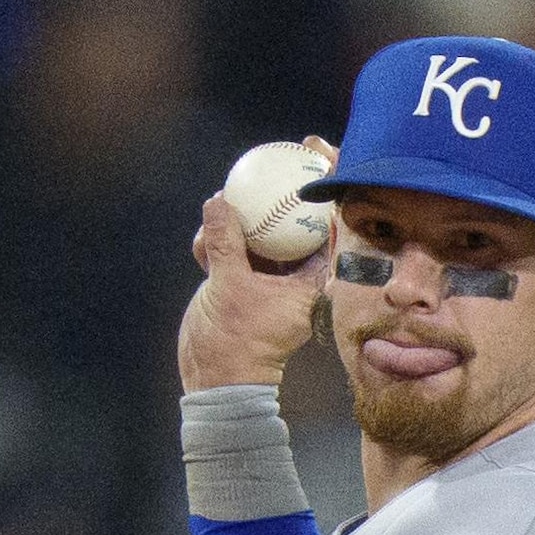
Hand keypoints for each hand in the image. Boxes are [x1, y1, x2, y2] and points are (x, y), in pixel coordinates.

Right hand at [177, 137, 334, 392]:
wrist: (215, 382)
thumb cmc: (236, 345)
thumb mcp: (230, 288)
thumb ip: (226, 243)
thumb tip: (220, 202)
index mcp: (310, 278)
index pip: (329, 221)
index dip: (330, 182)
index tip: (317, 153)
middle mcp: (294, 274)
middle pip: (296, 217)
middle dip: (285, 185)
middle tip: (276, 152)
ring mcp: (267, 277)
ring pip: (259, 229)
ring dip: (238, 216)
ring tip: (222, 202)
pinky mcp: (241, 281)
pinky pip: (232, 246)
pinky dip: (217, 239)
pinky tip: (204, 233)